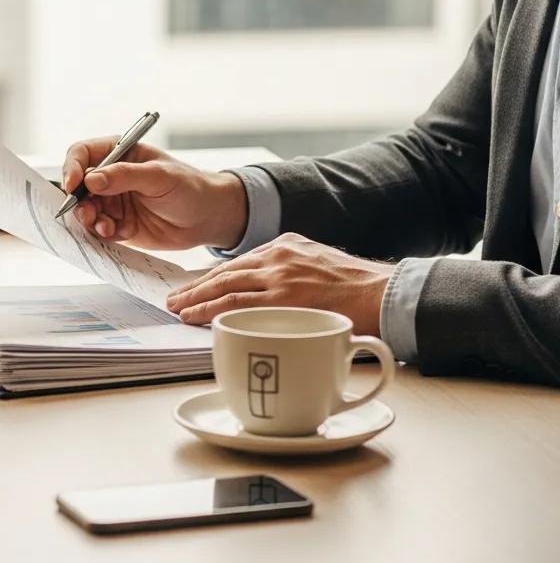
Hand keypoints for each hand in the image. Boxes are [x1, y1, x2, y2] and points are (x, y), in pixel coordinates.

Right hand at [61, 137, 247, 250]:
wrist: (208, 219)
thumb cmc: (191, 187)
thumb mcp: (159, 176)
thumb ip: (125, 176)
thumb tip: (91, 180)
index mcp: (119, 153)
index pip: (83, 154)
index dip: (72, 167)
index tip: (72, 185)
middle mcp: (112, 176)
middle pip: (78, 185)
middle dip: (79, 201)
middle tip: (88, 213)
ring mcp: (114, 201)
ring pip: (86, 210)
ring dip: (90, 219)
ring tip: (106, 226)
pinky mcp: (119, 224)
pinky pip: (99, 229)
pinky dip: (103, 233)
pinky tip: (118, 232)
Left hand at [166, 232, 394, 336]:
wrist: (387, 293)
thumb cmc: (358, 288)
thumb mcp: (319, 264)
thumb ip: (292, 272)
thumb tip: (270, 293)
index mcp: (286, 246)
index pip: (238, 262)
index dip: (211, 276)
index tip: (194, 285)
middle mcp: (278, 256)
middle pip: (225, 272)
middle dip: (195, 286)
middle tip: (174, 298)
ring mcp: (280, 277)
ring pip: (224, 286)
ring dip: (195, 299)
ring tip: (177, 309)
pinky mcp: (284, 298)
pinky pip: (237, 304)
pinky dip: (211, 310)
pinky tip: (194, 317)